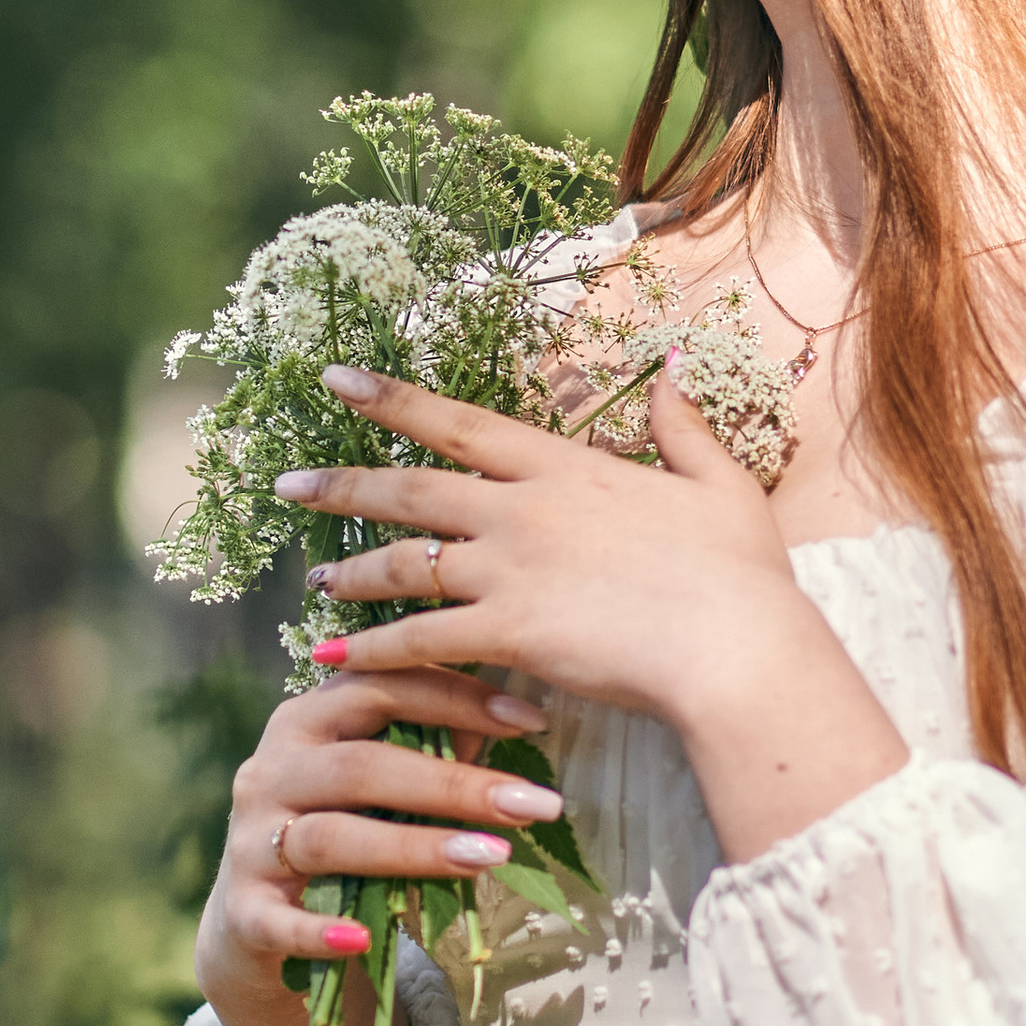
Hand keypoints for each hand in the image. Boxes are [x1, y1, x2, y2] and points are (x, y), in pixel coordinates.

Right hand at [194, 666, 564, 1025]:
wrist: (257, 922)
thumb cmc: (342, 832)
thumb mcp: (377, 786)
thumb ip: (427, 752)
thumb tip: (508, 724)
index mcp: (306, 721)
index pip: (380, 688)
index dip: (456, 699)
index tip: (532, 721)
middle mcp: (270, 771)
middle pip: (362, 766)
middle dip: (454, 783)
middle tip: (533, 804)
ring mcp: (250, 842)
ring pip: (332, 838)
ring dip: (415, 849)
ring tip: (491, 858)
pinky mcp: (243, 912)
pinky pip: (280, 921)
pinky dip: (320, 933)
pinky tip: (367, 939)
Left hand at [274, 362, 906, 860]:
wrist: (736, 647)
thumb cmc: (738, 574)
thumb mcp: (719, 484)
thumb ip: (683, 426)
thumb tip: (670, 368)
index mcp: (564, 468)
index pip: (460, 423)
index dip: (392, 399)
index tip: (336, 378)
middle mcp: (522, 510)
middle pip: (411, 490)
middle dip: (343, 486)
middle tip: (287, 485)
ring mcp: (510, 571)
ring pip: (405, 564)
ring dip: (352, 572)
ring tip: (313, 580)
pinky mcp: (508, 634)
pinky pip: (421, 640)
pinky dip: (371, 650)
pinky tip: (333, 657)